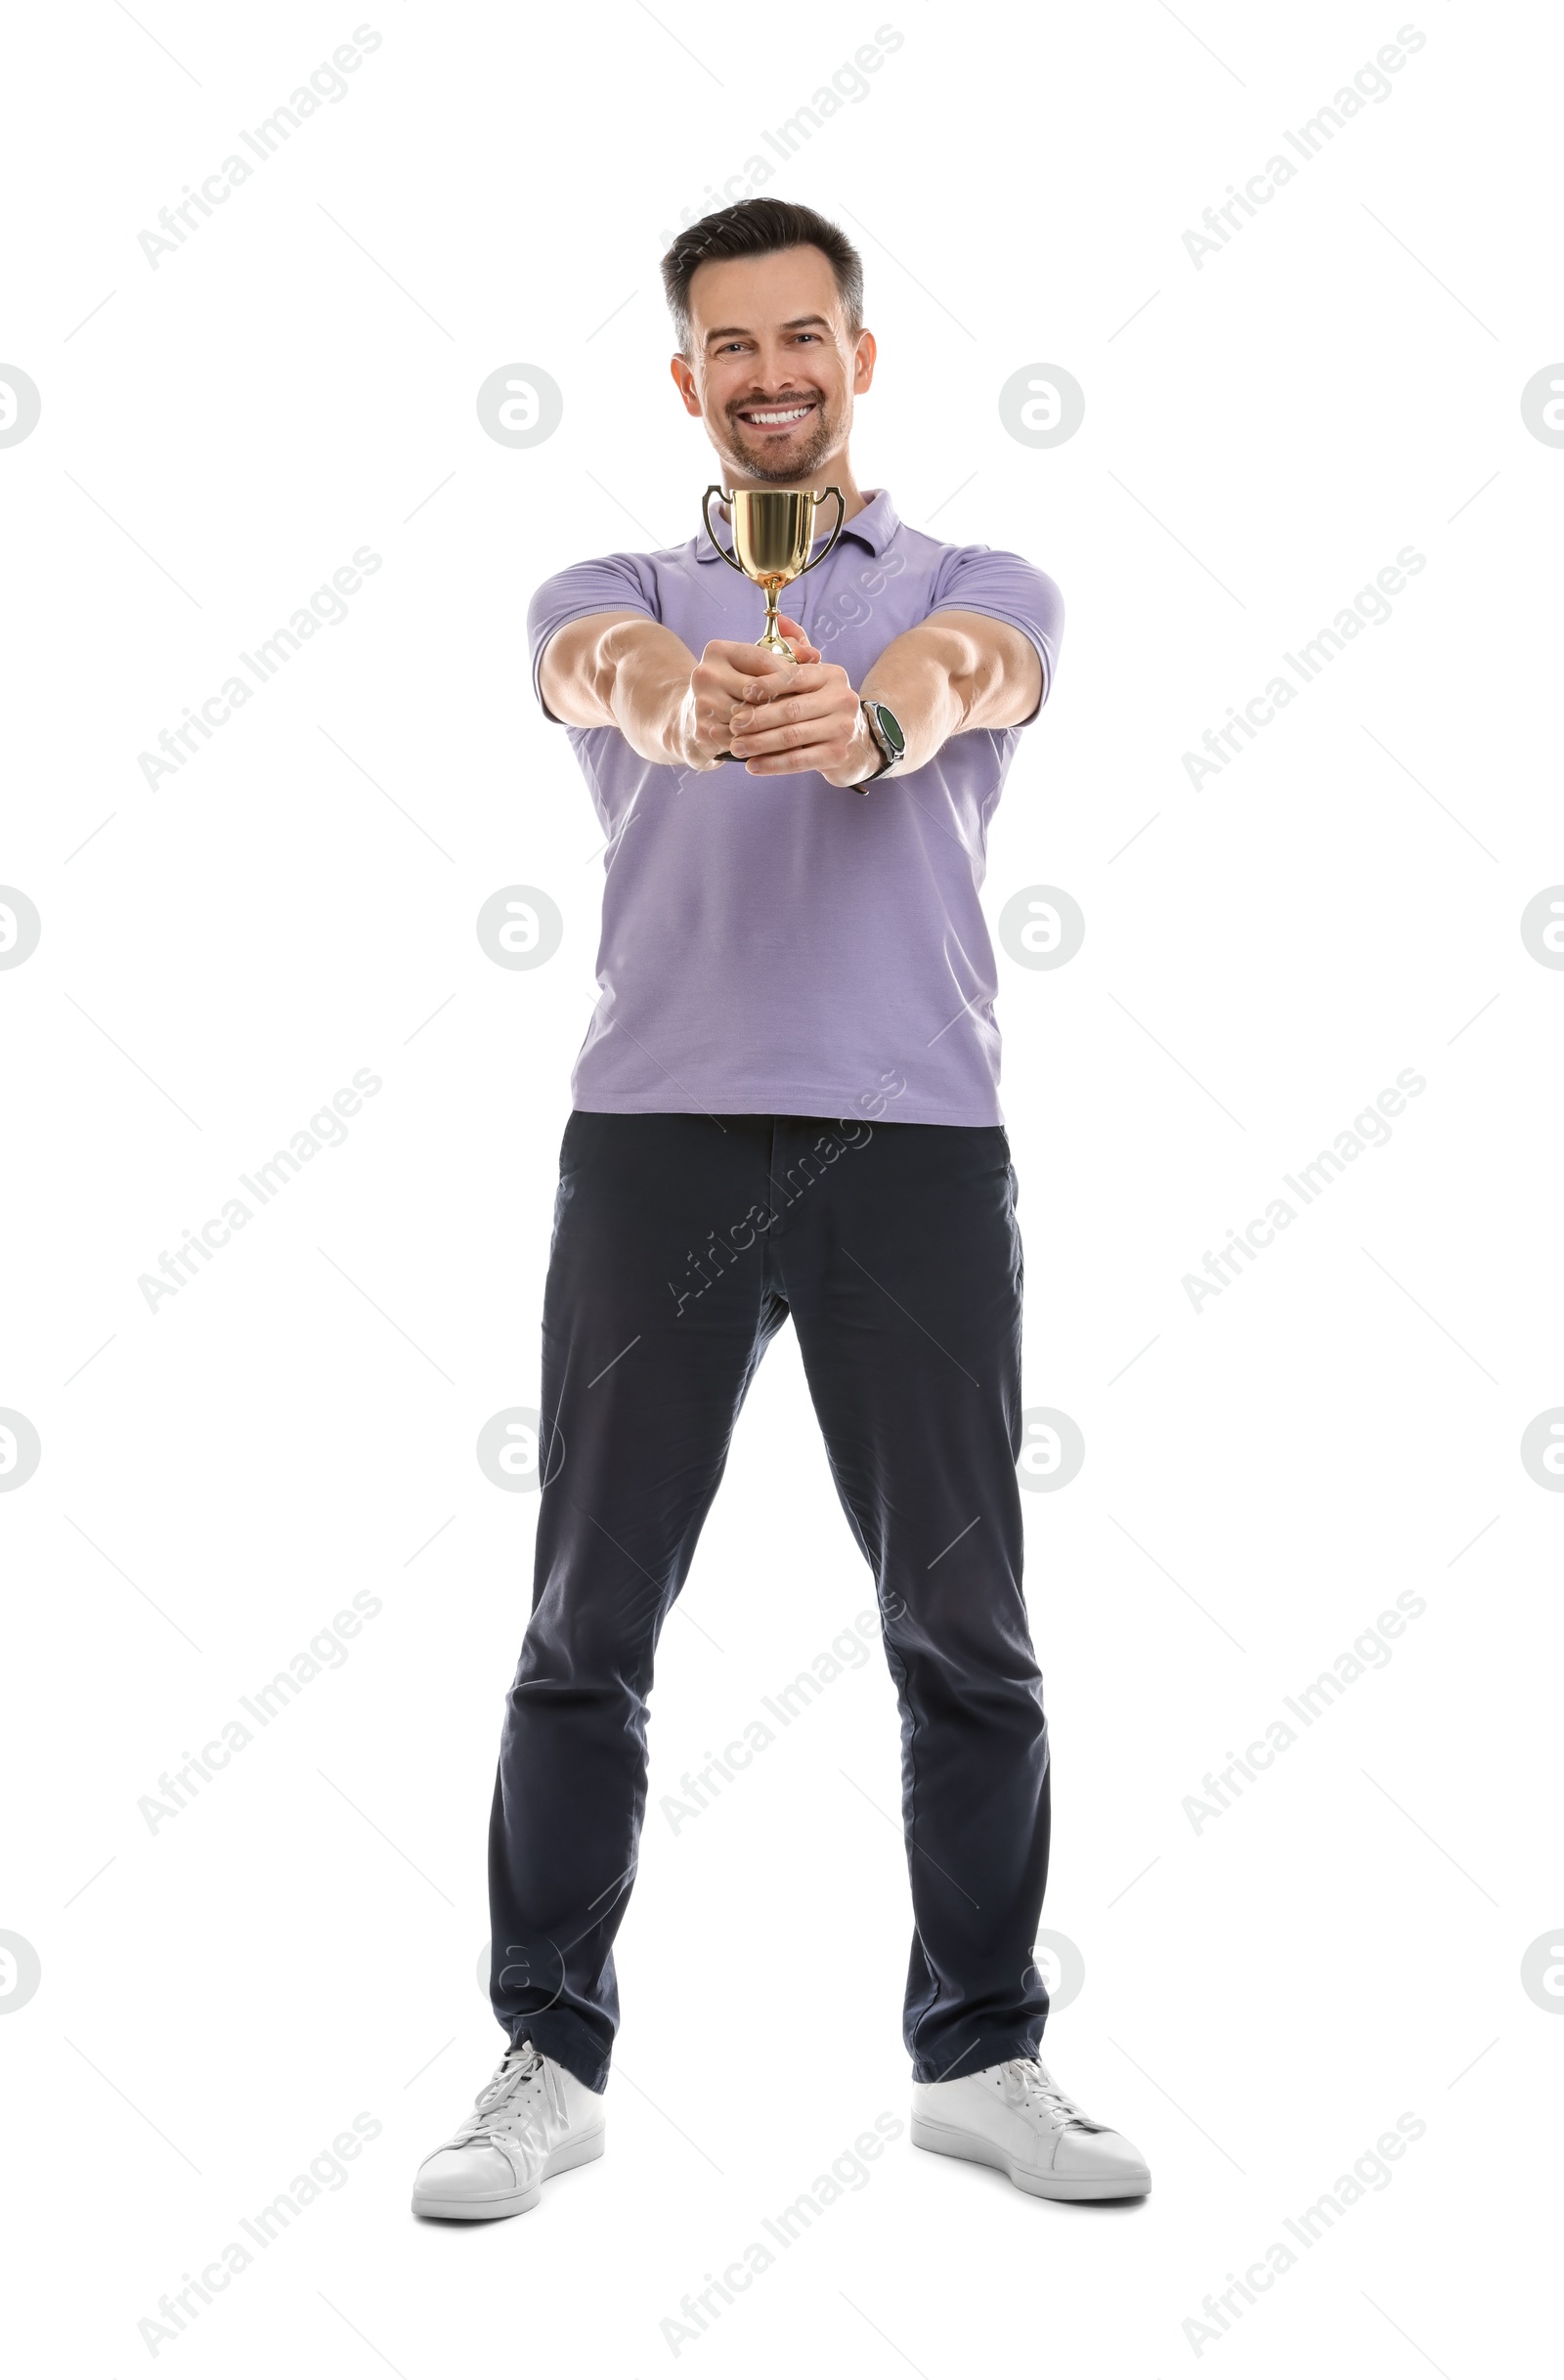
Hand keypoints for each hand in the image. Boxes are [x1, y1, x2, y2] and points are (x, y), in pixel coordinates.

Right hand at [672, 627, 815, 770]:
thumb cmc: (732, 689)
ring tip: (800, 733)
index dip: (790, 675)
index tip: (809, 687)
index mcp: (718, 651)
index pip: (764, 660)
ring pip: (753, 719)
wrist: (687, 719)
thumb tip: (813, 654)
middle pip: (759, 692)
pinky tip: (779, 749)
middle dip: (785, 704)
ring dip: (776, 729)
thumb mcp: (750, 665)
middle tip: (810, 714)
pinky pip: (744, 741)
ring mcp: (702, 704)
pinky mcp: (703, 732)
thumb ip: (785, 651)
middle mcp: (706, 674)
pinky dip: (763, 747)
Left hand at [724, 617, 879, 784]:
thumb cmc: (823, 707)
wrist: (858, 743)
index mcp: (832, 675)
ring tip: (737, 747)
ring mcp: (842, 728)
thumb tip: (782, 621)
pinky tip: (753, 766)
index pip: (795, 676)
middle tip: (733, 725)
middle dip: (757, 718)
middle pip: (790, 709)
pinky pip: (798, 760)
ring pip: (792, 736)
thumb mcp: (814, 678)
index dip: (766, 684)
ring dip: (760, 743)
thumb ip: (797, 650)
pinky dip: (773, 764)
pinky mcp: (837, 755)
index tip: (742, 692)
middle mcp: (842, 699)